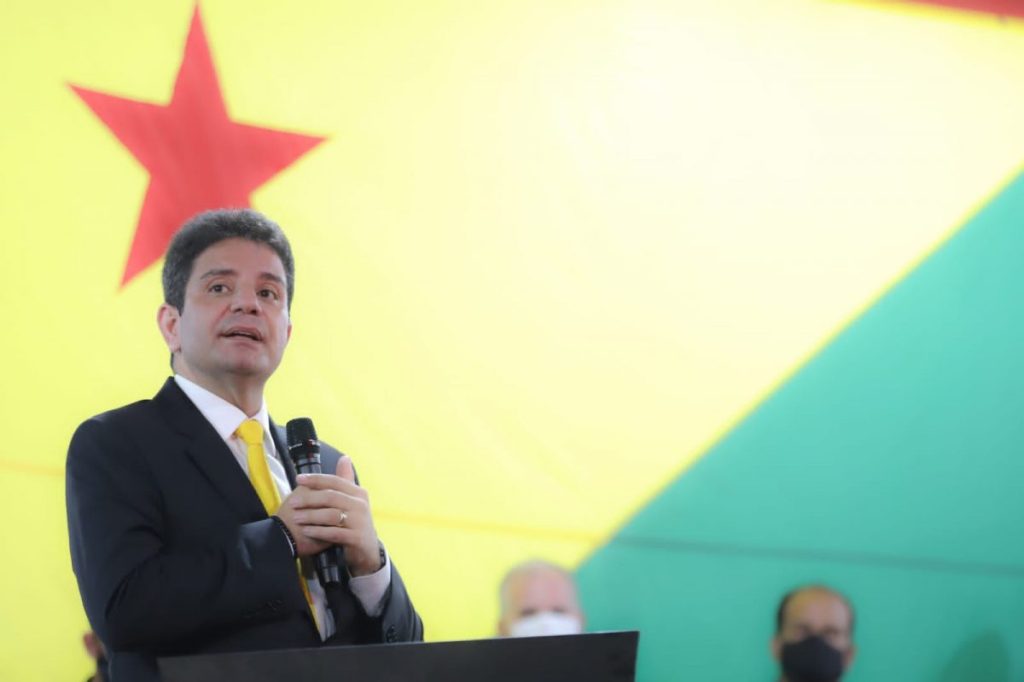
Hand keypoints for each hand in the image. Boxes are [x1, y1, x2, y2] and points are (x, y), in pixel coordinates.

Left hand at [276, 456, 382, 575]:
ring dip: (310, 516)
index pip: (335, 481)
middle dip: (309, 499)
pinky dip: (318, 531)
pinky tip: (306, 531)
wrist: (367, 550)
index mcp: (358, 492)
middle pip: (331, 496)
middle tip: (292, 503)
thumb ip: (345, 480)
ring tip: (296, 518)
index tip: (298, 479)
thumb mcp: (352, 500)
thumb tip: (344, 457)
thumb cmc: (354, 522)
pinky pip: (333, 533)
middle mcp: (361, 504)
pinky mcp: (357, 537)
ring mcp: (360, 521)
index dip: (316, 479)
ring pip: (331, 514)